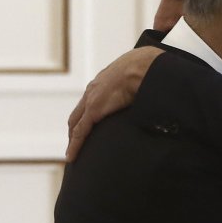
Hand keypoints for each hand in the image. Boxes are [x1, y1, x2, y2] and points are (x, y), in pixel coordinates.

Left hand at [66, 46, 163, 160]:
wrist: (143, 66)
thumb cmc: (146, 69)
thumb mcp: (137, 79)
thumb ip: (137, 88)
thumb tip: (149, 96)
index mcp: (102, 82)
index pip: (88, 102)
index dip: (84, 117)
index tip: (84, 128)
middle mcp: (92, 91)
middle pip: (77, 114)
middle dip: (74, 130)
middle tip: (74, 144)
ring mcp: (91, 101)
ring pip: (75, 125)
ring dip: (72, 139)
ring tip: (72, 154)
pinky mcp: (94, 111)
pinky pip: (80, 132)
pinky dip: (75, 145)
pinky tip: (71, 157)